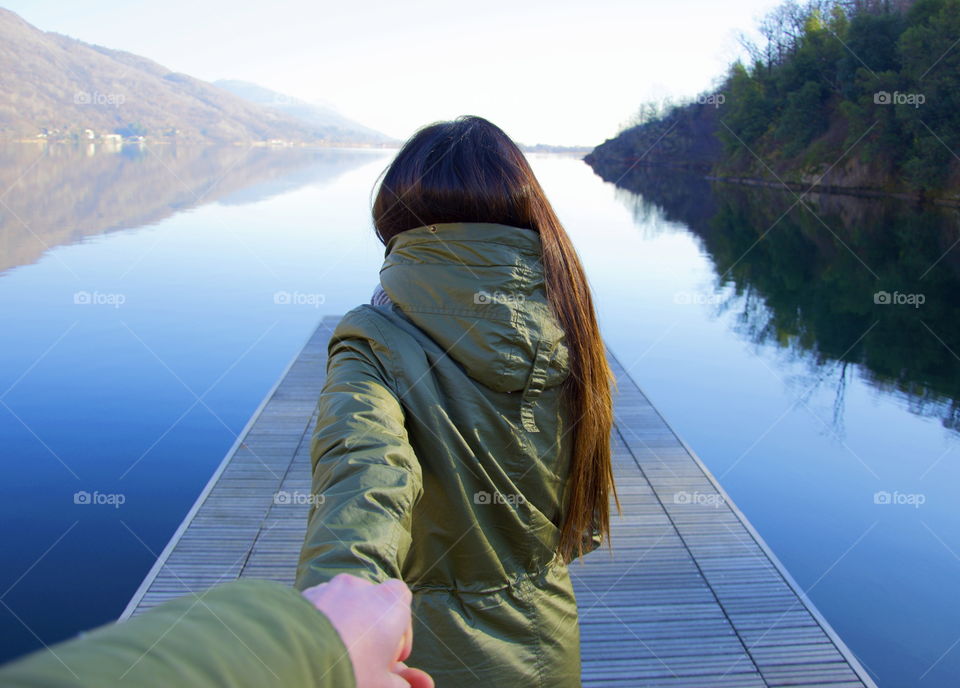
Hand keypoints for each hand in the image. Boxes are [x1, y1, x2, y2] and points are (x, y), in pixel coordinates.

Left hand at [301, 574, 433, 687]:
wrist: (294, 661)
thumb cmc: (350, 671)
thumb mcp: (383, 686)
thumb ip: (403, 683)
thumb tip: (411, 685)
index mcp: (389, 604)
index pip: (402, 599)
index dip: (400, 630)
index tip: (391, 657)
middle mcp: (362, 588)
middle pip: (372, 604)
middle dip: (371, 630)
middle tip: (365, 661)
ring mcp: (330, 588)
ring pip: (344, 604)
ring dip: (346, 624)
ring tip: (336, 656)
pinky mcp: (304, 595)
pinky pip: (320, 606)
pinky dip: (322, 623)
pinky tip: (315, 648)